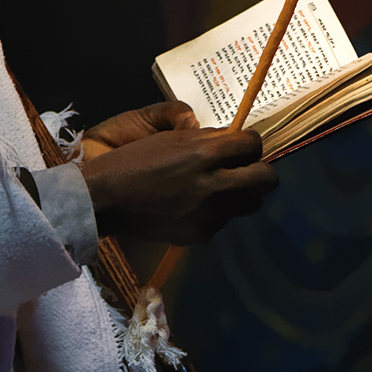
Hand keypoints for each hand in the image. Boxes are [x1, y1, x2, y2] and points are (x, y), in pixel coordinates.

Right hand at [79, 107, 276, 243]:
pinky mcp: (201, 233)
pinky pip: (224, 220)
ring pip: (250, 203)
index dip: (250, 143)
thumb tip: (228, 140)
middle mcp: (213, 183)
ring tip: (222, 189)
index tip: (241, 146)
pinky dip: (217, 211)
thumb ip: (205, 139)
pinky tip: (195, 206)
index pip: (252, 143)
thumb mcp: (168, 139)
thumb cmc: (133, 161)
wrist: (105, 200)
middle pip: (266, 178)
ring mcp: (209, 212)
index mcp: (204, 152)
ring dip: (242, 193)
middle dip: (260, 170)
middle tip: (245, 169)